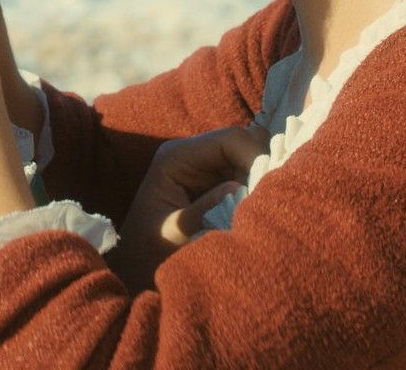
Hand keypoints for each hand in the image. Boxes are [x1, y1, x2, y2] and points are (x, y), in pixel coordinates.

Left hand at [107, 124, 267, 290]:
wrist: (137, 266)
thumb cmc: (149, 251)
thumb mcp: (175, 234)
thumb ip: (204, 210)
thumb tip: (238, 187)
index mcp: (177, 157)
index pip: (229, 139)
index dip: (255, 155)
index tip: (269, 187)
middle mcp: (194, 154)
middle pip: (245, 144)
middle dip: (262, 167)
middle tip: (268, 200)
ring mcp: (207, 167)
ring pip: (251, 159)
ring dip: (262, 180)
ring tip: (262, 208)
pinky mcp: (218, 183)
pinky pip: (249, 177)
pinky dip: (258, 190)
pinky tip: (256, 210)